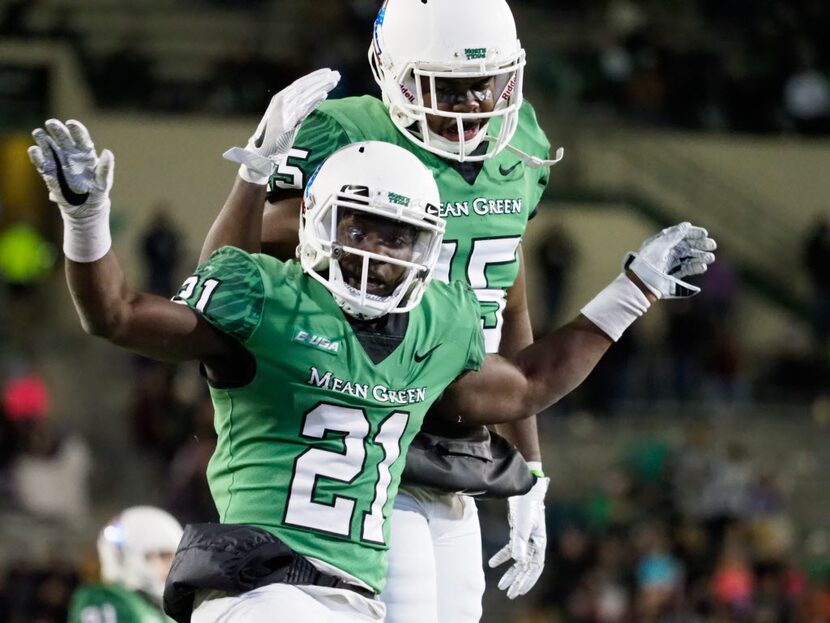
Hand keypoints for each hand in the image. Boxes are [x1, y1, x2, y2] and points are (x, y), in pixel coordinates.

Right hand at [28, 119, 114, 261]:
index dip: (76, 130)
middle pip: (63, 139)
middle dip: (57, 130)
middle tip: (51, 123)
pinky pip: (42, 163)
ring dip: (43, 139)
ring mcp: (59, 162)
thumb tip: (108, 152)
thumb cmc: (97, 193)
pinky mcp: (49, 173)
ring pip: (49, 147)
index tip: (71, 123)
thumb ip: (106, 168)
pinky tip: (34, 150)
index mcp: (86, 155)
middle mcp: (71, 155)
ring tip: (39, 133)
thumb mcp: (104, 182)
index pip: (81, 138)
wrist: (85, 209)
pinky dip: (37, 156)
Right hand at [224, 68, 340, 183]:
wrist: (263, 152)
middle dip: (321, 79)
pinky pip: (303, 109)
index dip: (315, 76)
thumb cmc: (277, 136)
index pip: (300, 83)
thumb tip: (317, 98)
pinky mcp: (287, 123)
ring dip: (321, 87)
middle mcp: (281, 101)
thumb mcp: (290, 118)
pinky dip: (313, 101)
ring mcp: (283, 111)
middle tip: (337, 74)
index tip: (328, 71)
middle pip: (304, 86)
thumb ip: (301, 108)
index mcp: (281, 98)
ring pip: (305, 95)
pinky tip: (324, 95)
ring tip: (335, 81)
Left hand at [488, 476, 548, 598]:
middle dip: (518, 581)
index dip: (527, 581)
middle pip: (527, 567)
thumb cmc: (527, 505)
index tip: (518, 591)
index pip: (535, 567)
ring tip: (500, 585)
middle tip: (509, 594)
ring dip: (510, 572)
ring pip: (518, 560)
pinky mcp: (517, 532)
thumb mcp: (522, 524)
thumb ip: (519, 542)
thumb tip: (517, 561)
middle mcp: (534, 543)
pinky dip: (502, 556)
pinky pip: (510, 548)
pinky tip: (492, 563)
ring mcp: (526, 538)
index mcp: (539, 543)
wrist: (524, 488)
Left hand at [625, 221, 715, 298]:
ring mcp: (669, 264)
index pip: (680, 235)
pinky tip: (703, 267)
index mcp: (661, 243)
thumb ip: (673, 236)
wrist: (641, 284)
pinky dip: (695, 267)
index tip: (704, 233)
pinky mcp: (672, 275)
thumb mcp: (660, 246)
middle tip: (712, 245)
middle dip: (700, 245)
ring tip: (710, 258)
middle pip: (686, 246)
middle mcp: (666, 252)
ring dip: (700, 256)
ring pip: (688, 258)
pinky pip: (686, 269)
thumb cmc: (648, 263)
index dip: (692, 233)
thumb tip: (686, 225)